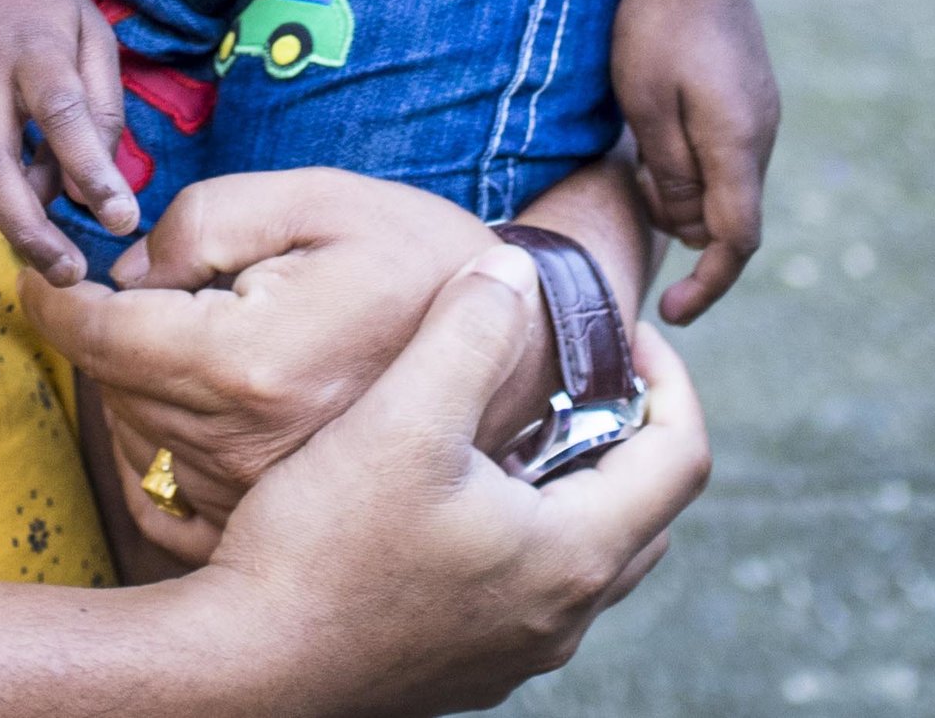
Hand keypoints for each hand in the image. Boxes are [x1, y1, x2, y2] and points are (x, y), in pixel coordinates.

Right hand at [0, 0, 136, 284]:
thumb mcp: (86, 25)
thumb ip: (102, 99)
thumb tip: (106, 176)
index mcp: (34, 49)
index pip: (63, 115)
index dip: (92, 170)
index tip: (122, 218)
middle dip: (35, 231)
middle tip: (69, 274)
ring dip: (12, 224)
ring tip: (49, 241)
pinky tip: (8, 202)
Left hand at [27, 168, 518, 559]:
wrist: (511, 351)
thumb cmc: (411, 255)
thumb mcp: (312, 196)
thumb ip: (203, 220)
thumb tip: (129, 271)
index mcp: (249, 361)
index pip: (102, 335)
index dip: (52, 295)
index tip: (36, 268)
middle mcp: (244, 445)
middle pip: (110, 386)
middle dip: (97, 329)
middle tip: (124, 282)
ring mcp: (257, 495)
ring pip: (133, 435)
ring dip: (128, 381)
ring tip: (178, 330)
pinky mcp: (271, 519)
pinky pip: (166, 493)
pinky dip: (154, 441)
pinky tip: (183, 398)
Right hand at [170, 253, 709, 716]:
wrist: (251, 664)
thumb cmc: (326, 546)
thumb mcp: (402, 417)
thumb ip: (470, 331)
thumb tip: (518, 269)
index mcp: (573, 556)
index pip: (682, 458)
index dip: (669, 378)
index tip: (617, 329)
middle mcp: (563, 617)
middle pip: (646, 511)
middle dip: (625, 429)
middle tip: (572, 368)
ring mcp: (517, 651)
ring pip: (590, 553)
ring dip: (573, 480)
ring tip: (511, 420)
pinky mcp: (470, 664)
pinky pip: (534, 586)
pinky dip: (527, 525)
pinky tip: (452, 487)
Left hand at [610, 0, 779, 322]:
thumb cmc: (656, 23)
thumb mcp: (646, 103)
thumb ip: (671, 173)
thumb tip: (687, 227)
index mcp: (738, 145)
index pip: (735, 243)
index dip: (706, 286)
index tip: (670, 311)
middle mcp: (762, 136)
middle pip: (729, 216)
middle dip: (681, 222)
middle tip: (633, 183)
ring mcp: (761, 112)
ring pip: (727, 182)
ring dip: (683, 187)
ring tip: (639, 148)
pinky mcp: (750, 94)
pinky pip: (726, 150)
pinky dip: (694, 160)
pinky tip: (658, 126)